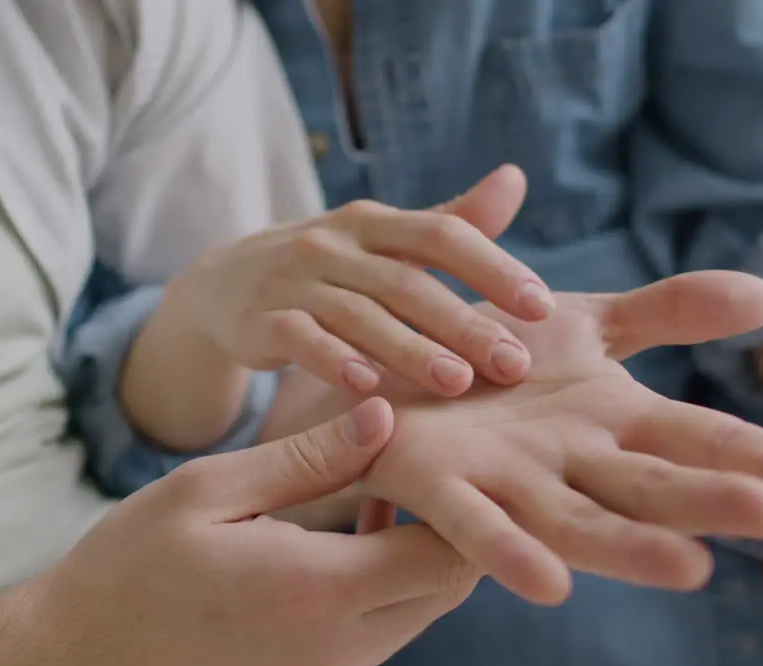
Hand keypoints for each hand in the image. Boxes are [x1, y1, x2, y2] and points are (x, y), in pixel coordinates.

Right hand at [38, 399, 477, 665]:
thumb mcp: (206, 494)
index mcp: (316, 592)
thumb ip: (304, 459)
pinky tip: (344, 542)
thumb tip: (383, 417)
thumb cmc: (126, 573)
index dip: (460, 499)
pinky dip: (384, 588)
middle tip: (420, 464)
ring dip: (416, 557)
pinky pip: (379, 636)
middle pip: (446, 589)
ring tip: (377, 497)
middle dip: (450, 525)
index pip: (447, 555)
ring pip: (418, 614)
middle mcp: (336, 649)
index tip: (438, 447)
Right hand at [165, 165, 553, 396]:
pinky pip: (298, 339)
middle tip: (513, 365)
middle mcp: (334, 244)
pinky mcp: (260, 321)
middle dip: (464, 323)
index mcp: (373, 223)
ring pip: (359, 314)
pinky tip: (366, 388)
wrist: (221, 285)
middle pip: (407, 282)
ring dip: (409, 349)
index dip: (493, 268)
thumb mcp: (380, 240)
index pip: (442, 235)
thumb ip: (447, 222)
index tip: (541, 307)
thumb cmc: (324, 267)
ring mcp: (293, 281)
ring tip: (457, 382)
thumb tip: (515, 179)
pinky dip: (332, 361)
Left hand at [355, 271, 762, 604]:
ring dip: (629, 547)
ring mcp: (508, 483)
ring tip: (689, 569)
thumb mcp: (584, 323)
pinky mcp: (440, 490)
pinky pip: (474, 528)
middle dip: (708, 501)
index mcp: (611, 422)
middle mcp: (570, 463)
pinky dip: (507, 553)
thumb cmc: (494, 359)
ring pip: (576, 521)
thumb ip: (665, 312)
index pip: (702, 441)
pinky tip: (547, 585)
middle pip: (650, 486)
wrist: (393, 369)